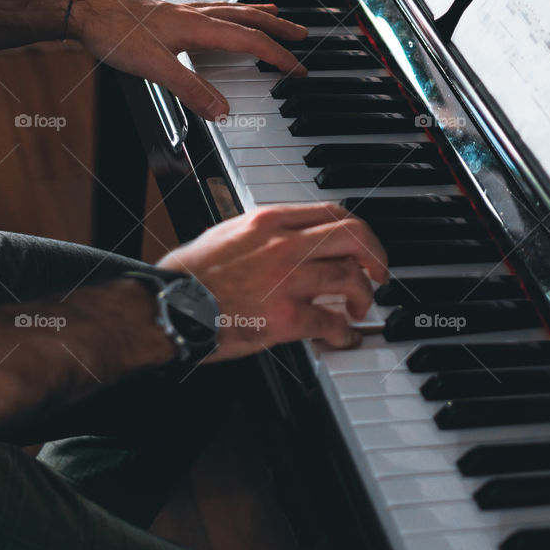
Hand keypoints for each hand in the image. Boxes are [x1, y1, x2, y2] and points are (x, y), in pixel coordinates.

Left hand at [70, 0, 308, 119]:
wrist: (85, 10)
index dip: (278, 56)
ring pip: (229, 10)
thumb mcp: (153, 67)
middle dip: (277, 28)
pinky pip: (209, 9)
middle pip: (247, 18)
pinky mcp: (166, 12)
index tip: (298, 69)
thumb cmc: (113, 32)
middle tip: (302, 33)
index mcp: (197, 27)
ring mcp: (180, 11)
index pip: (249, 41)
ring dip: (256, 14)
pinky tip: (219, 17)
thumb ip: (189, 89)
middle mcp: (193, 15)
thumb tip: (222, 111)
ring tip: (274, 14)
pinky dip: (227, 12)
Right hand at [157, 203, 387, 355]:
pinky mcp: (285, 318)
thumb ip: (263, 234)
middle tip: (379, 275)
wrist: (169, 307)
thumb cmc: (189, 275)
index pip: (332, 212)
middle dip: (376, 256)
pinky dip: (346, 333)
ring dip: (363, 297)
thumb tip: (289, 240)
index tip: (364, 246)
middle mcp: (283, 244)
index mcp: (268, 221)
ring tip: (359, 309)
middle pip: (353, 237)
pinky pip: (332, 322)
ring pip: (349, 279)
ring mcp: (286, 281)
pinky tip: (345, 337)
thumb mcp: (227, 234)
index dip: (359, 230)